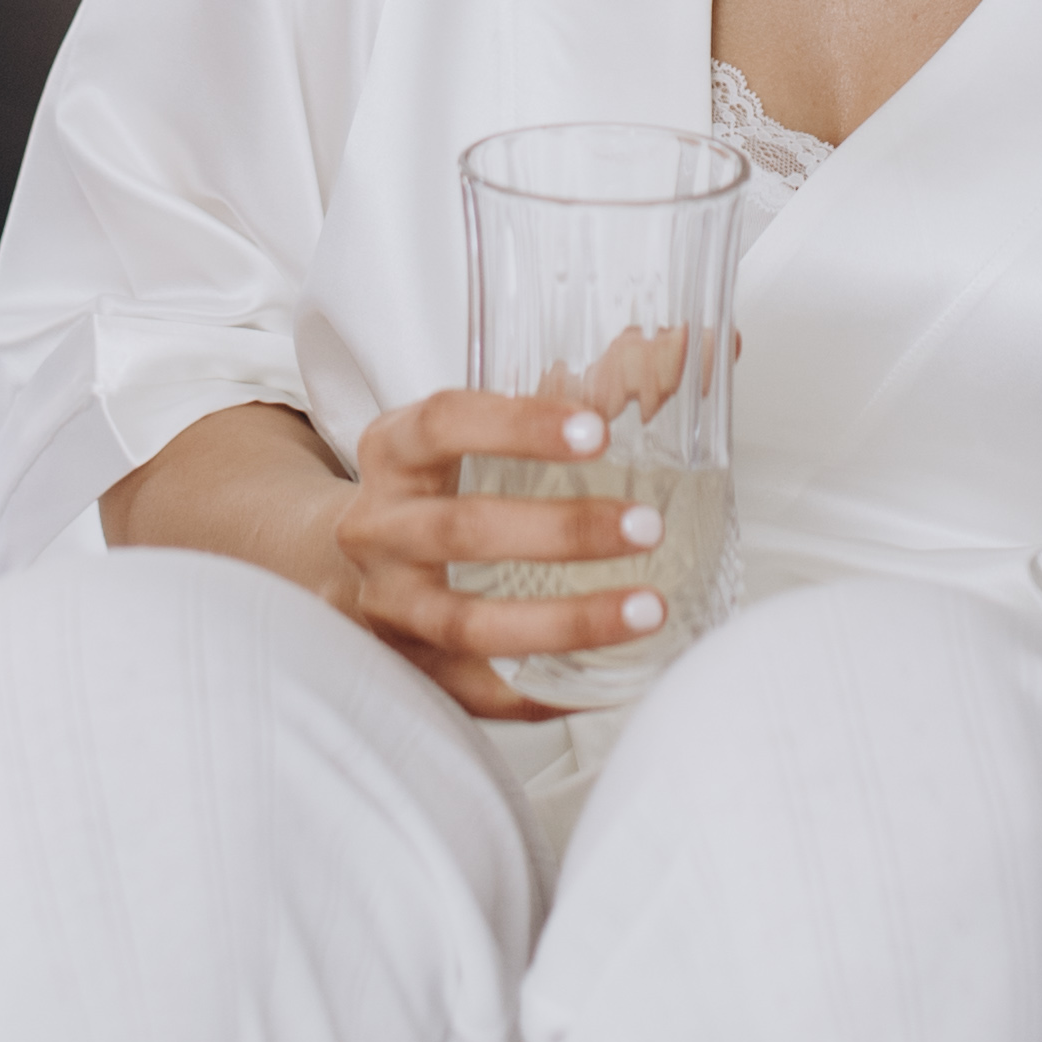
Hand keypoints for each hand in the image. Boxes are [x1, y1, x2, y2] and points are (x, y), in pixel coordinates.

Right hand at [322, 377, 670, 722]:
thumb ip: (581, 392)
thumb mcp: (480, 431)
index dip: (518, 424)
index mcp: (393, 450)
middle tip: (648, 527)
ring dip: (563, 621)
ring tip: (646, 610)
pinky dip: (540, 693)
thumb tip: (697, 348)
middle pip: (462, 530)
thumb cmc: (441, 484)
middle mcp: (377, 526)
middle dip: (561, 532)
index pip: (445, 423)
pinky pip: (473, 690)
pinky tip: (605, 681)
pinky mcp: (406, 666)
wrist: (344, 562)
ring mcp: (386, 603)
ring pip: (466, 621)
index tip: (598, 429)